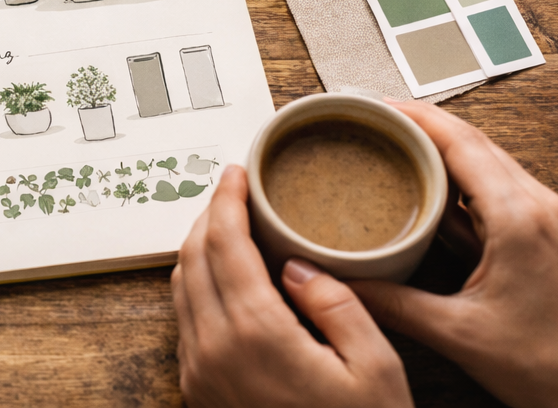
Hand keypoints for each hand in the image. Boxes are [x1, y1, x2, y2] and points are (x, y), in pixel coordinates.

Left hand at [173, 165, 412, 407]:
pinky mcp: (198, 391)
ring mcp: (199, 372)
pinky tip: (229, 278)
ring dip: (200, 248)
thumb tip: (294, 262)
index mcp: (256, 333)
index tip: (237, 172)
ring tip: (233, 227)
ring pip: (181, 286)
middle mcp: (213, 348)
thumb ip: (337, 303)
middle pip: (192, 256)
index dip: (227, 198)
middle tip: (236, 192)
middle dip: (209, 215)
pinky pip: (186, 320)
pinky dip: (199, 284)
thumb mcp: (376, 369)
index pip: (223, 242)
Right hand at [351, 101, 557, 407]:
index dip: (414, 116)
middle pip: (475, 142)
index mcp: (521, 220)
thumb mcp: (457, 333)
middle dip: (422, 126)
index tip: (374, 106)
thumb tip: (337, 281)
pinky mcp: (551, 236)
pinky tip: (432, 193)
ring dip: (443, 151)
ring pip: (490, 163)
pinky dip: (463, 181)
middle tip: (373, 122)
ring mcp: (551, 220)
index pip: (461, 142)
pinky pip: (502, 190)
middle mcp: (543, 208)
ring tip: (394, 149)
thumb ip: (392, 303)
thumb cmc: (549, 368)